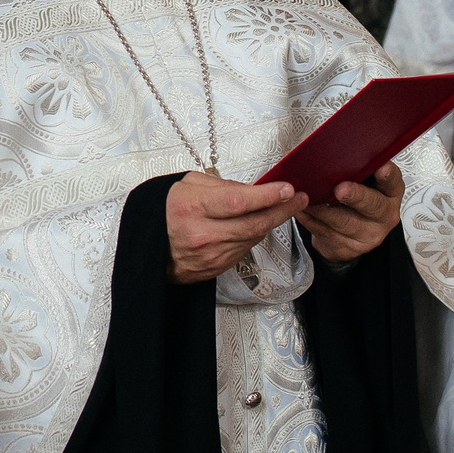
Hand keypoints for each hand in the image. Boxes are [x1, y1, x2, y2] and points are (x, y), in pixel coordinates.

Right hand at [167, 171, 304, 283]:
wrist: (154, 246)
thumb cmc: (171, 211)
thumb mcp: (189, 185)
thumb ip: (223, 184)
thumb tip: (255, 189)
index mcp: (191, 207)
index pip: (237, 202)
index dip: (266, 196)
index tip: (286, 188)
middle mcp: (201, 234)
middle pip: (253, 223)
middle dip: (282, 210)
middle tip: (298, 198)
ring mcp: (211, 254)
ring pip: (253, 237)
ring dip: (273, 221)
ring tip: (286, 207)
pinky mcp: (218, 267)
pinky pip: (246, 248)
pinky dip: (256, 234)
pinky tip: (261, 222)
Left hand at [295, 162, 406, 263]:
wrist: (350, 234)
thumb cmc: (356, 200)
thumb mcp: (364, 183)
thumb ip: (357, 171)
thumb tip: (333, 154)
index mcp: (390, 193)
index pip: (393, 182)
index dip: (387, 175)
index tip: (381, 167)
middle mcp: (383, 216)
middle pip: (372, 205)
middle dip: (355, 196)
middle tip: (341, 189)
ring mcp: (367, 235)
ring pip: (342, 221)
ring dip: (322, 208)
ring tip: (307, 196)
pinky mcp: (347, 248)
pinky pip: (324, 232)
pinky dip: (310, 219)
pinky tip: (301, 209)